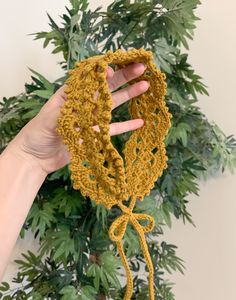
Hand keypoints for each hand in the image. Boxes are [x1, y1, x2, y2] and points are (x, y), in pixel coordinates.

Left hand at [7, 63, 148, 174]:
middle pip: (106, 87)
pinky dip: (126, 125)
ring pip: (113, 104)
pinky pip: (113, 129)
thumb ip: (71, 104)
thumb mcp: (51, 117)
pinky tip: (140, 121)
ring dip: (128, 95)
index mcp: (71, 94)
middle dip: (123, 77)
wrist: (36, 158)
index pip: (91, 77)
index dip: (104, 70)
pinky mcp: (95, 134)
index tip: (115, 69)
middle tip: (141, 68)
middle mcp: (84, 103)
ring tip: (145, 86)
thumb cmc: (38, 133)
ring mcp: (91, 118)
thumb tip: (90, 92)